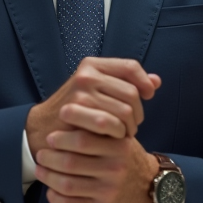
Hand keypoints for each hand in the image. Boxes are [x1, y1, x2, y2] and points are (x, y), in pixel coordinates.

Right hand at [25, 57, 160, 154]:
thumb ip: (126, 84)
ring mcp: (81, 91)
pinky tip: (113, 138)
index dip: (144, 82)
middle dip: (137, 113)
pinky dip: (118, 134)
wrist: (45, 128)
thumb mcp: (99, 91)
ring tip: (122, 133)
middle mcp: (86, 74)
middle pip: (132, 92)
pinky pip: (113, 123)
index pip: (130, 67)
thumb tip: (157, 81)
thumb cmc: (77, 111)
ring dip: (129, 126)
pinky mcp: (77, 110)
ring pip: (125, 110)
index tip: (148, 96)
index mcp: (92, 64)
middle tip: (131, 126)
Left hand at [34, 129, 158, 202]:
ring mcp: (108, 191)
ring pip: (66, 184)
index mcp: (118, 146)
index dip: (61, 137)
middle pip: (70, 162)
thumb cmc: (124, 156)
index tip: (50, 136)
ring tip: (40, 169)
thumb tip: (63, 110)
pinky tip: (51, 190)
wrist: (149, 187)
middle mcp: (115, 169)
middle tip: (40, 153)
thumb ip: (99, 126)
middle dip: (49, 157)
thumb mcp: (120, 137)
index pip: (83, 139)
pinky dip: (54, 197)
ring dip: (47, 176)